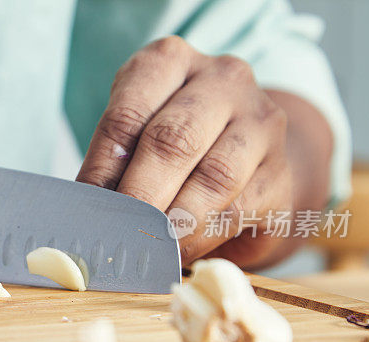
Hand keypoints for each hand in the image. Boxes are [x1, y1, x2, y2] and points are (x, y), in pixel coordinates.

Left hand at [76, 36, 327, 268]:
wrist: (245, 162)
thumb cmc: (173, 148)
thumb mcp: (135, 138)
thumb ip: (113, 163)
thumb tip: (87, 208)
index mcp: (170, 61)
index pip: (129, 113)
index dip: (104, 166)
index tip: (88, 205)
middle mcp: (222, 79)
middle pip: (173, 139)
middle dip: (140, 195)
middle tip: (118, 232)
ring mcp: (261, 122)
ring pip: (214, 176)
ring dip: (174, 221)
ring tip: (147, 246)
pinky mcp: (281, 172)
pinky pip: (239, 209)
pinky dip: (202, 237)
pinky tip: (179, 252)